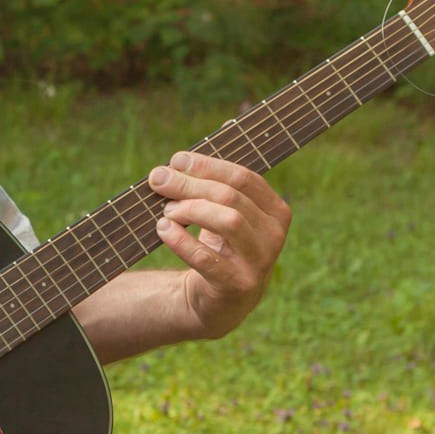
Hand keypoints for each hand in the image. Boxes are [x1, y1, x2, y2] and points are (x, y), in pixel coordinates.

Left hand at [146, 151, 291, 340]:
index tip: (176, 160)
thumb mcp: (226, 213)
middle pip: (231, 197)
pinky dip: (181, 240)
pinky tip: (163, 228)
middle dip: (189, 184)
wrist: (220, 301)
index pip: (244, 178)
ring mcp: (259, 262)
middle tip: (159, 180)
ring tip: (167, 210)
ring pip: (228, 221)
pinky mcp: (237, 285)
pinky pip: (207, 258)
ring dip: (190, 209)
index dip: (207, 165)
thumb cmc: (221, 246)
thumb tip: (214, 132)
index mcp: (275, 211)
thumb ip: (220, 180)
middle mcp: (274, 235)